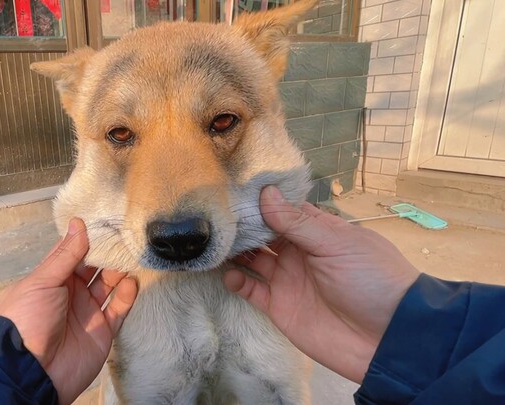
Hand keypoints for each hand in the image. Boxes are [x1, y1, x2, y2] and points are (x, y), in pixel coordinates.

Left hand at [0, 218, 137, 403]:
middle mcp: (71, 292)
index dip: (88, 236)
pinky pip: (119, 309)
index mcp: (52, 278)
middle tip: (125, 234)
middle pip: (94, 266)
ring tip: (132, 254)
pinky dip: (127, 295)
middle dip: (108, 251)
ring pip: (109, 284)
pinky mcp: (103, 331)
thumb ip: (65, 255)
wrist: (32, 371)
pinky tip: (132, 282)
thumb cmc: (28, 320)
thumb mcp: (42, 282)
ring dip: (120, 270)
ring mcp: (88, 311)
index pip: (73, 251)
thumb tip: (79, 223)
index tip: (106, 219)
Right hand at [223, 186, 418, 382]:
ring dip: (235, 251)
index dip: (261, 201)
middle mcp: (299, 252)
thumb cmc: (370, 280)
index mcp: (318, 232)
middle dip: (242, 224)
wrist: (386, 339)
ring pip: (252, 259)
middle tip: (216, 216)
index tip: (233, 190)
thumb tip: (265, 192)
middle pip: (263, 233)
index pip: (283, 210)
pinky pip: (251, 290)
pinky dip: (237, 281)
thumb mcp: (337, 244)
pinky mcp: (279, 306)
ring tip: (215, 243)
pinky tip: (230, 274)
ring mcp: (288, 279)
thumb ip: (297, 223)